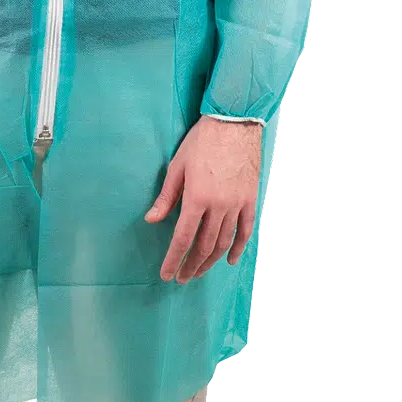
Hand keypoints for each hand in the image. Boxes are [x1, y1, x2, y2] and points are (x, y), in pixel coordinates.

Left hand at [144, 117, 262, 282]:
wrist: (234, 123)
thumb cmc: (203, 141)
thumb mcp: (177, 166)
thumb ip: (166, 197)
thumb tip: (152, 219)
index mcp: (197, 198)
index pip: (182, 238)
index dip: (174, 259)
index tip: (167, 274)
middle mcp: (218, 206)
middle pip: (204, 246)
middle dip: (191, 265)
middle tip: (182, 278)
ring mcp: (237, 204)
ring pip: (224, 242)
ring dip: (210, 261)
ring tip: (199, 271)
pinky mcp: (250, 200)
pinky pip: (246, 231)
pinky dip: (238, 248)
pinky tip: (230, 260)